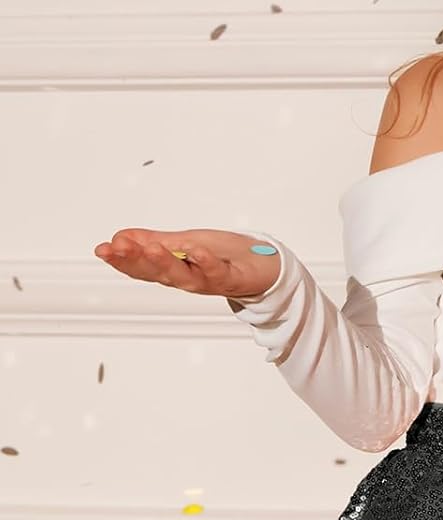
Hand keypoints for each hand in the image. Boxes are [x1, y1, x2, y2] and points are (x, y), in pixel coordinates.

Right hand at [94, 228, 280, 300]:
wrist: (263, 266)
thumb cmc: (224, 255)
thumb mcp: (183, 243)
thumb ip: (152, 242)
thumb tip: (119, 238)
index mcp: (173, 269)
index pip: (141, 266)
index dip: (120, 259)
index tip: (102, 249)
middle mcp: (187, 278)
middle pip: (156, 272)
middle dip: (134, 260)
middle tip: (116, 248)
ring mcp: (209, 280)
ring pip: (182, 276)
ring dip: (165, 263)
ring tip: (151, 249)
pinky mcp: (231, 278)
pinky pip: (217, 272)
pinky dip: (206, 262)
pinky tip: (195, 251)